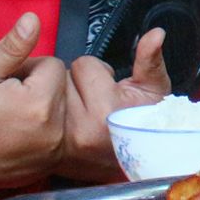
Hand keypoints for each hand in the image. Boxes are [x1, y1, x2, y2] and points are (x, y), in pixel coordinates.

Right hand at [0, 12, 64, 189]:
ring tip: (11, 115)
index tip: (5, 80)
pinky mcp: (48, 165)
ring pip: (61, 112)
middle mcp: (55, 130)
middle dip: (39, 87)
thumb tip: (34, 19)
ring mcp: (53, 152)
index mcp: (40, 103)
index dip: (28, 67)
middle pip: (61, 89)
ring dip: (43, 109)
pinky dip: (43, 132)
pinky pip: (57, 136)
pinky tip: (17, 133)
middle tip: (6, 97)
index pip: (53, 66)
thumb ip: (13, 46)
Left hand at [60, 28, 171, 181]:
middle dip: (78, 86)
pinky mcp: (53, 155)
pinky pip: (42, 116)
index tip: (110, 91)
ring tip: (83, 115)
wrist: (139, 165)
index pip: (84, 65)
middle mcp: (83, 129)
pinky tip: (68, 127)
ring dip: (63, 100)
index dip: (99, 74)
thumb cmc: (146, 124)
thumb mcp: (155, 90)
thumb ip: (151, 60)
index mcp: (107, 109)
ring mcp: (65, 144)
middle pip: (63, 79)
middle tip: (95, 102)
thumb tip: (157, 33)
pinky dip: (52, 118)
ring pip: (50, 95)